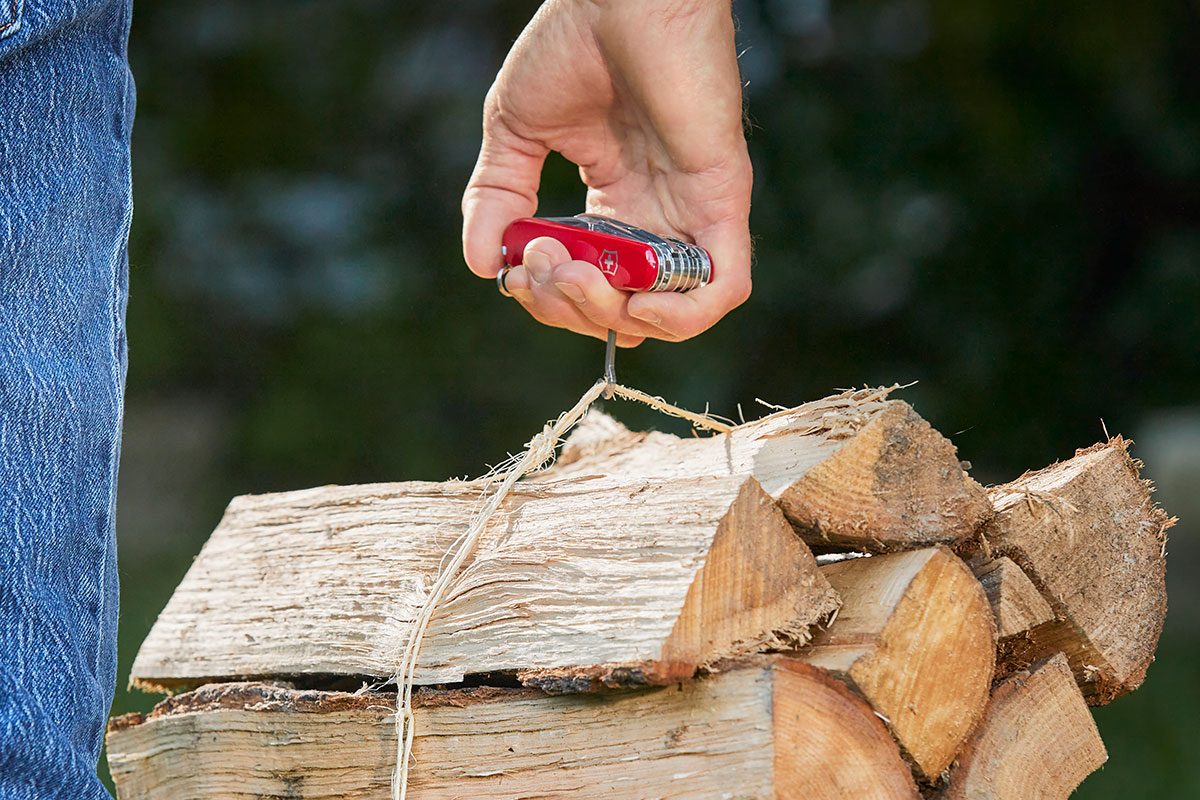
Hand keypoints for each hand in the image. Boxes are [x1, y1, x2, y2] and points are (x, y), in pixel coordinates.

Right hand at [462, 0, 751, 344]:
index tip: (515, 269)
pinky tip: (635, 303)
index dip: (548, 298)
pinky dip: (682, 317)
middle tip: (540, 266)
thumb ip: (497, 200)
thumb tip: (481, 267)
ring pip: (667, 311)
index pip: (587, 287)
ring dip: (609, 314)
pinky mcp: (721, 199)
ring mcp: (690, 212)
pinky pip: (723, 288)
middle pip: (620, 309)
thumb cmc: (573, 44)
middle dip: (569, 307)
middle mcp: (654, 218)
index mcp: (612, 205)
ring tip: (572, 275)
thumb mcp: (515, 132)